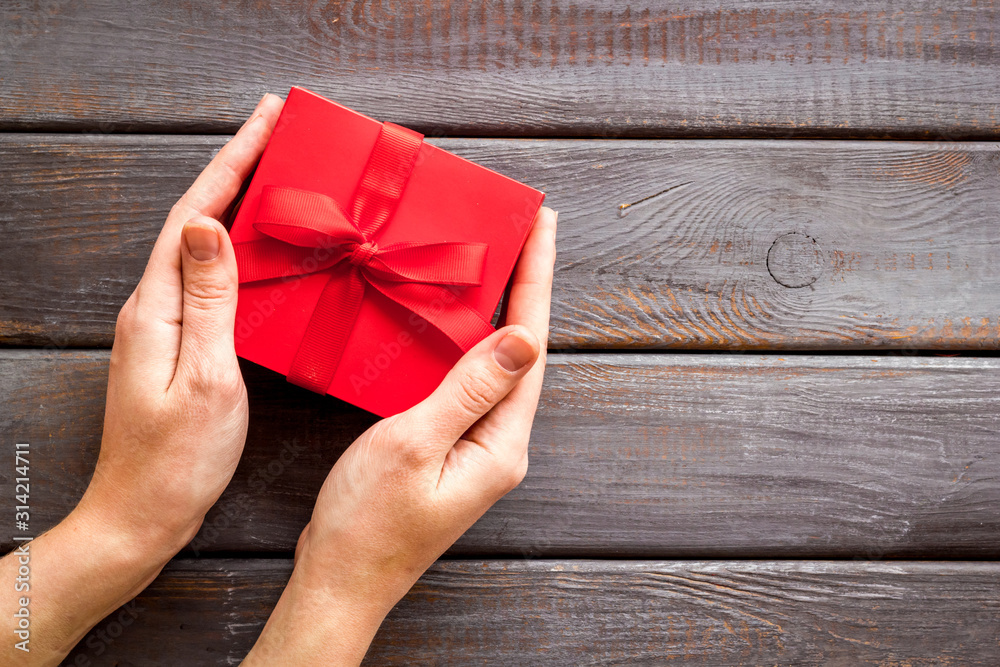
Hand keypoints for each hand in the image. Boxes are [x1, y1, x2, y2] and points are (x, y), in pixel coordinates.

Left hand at [0, 93, 284, 664]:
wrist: (141, 514)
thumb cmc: (176, 460)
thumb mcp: (205, 377)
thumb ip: (208, 300)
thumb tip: (206, 224)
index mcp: (157, 308)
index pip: (194, 215)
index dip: (232, 162)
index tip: (266, 120)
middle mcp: (153, 307)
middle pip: (195, 219)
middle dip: (236, 169)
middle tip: (277, 133)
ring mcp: (162, 325)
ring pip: (201, 245)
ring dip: (236, 203)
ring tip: (274, 174)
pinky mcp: (177, 344)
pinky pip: (208, 278)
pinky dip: (236, 248)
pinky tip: (260, 250)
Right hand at [244, 206, 557, 664]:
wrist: (340, 581)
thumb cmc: (367, 523)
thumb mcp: (414, 444)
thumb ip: (468, 389)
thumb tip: (523, 338)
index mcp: (500, 443)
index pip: (530, 346)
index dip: (536, 280)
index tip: (543, 226)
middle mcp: (499, 444)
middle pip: (521, 351)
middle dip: (524, 287)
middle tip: (521, 230)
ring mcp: (477, 449)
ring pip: (495, 366)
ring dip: (497, 311)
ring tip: (495, 259)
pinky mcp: (451, 451)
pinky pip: (469, 384)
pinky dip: (464, 344)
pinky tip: (451, 322)